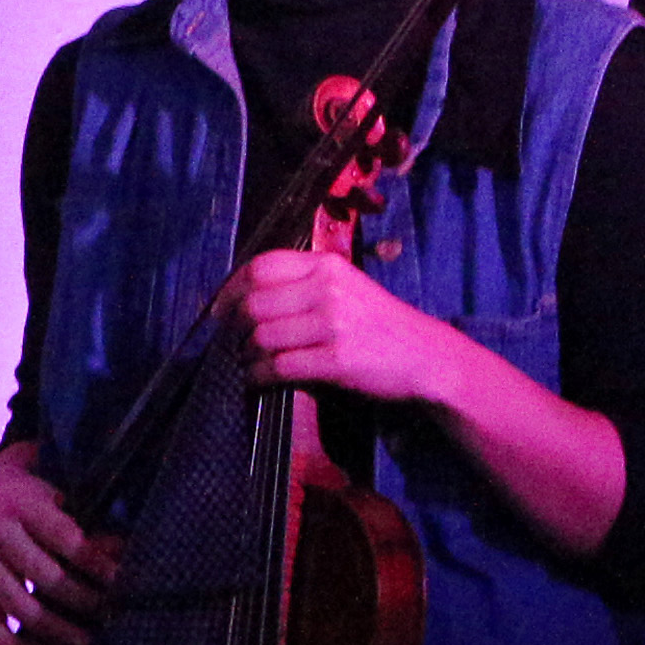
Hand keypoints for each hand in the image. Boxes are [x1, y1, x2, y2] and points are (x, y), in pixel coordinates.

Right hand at [0, 444, 111, 644]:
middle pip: (46, 577)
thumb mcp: (63, 500)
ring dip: (55, 630)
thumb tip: (121, 554)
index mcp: (25, 505)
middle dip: (82, 600)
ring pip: (19, 606)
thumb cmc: (37, 500)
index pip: (68, 541)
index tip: (120, 582)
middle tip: (109, 615)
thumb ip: (90, 527)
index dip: (96, 565)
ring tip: (84, 644)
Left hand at [232, 247, 470, 411]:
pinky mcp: (336, 359)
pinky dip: (259, 376)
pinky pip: (278, 367)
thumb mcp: (347, 288)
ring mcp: (332, 324)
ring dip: (246, 355)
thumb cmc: (379, 325)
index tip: (220, 309)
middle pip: (254, 303)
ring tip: (249, 363)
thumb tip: (246, 300)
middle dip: (233, 327)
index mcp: (327, 265)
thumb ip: (305, 285)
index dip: (231, 289)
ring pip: (262, 337)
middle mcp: (327, 289)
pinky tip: (259, 379)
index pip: (261, 267)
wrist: (424, 357)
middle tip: (231, 342)